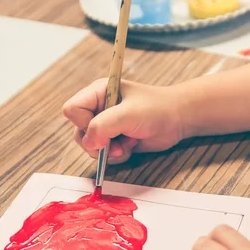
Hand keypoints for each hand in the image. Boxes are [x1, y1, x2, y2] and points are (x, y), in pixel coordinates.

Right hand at [63, 78, 183, 163]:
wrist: (177, 120)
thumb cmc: (156, 109)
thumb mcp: (128, 114)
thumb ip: (104, 126)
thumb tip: (87, 143)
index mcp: (98, 93)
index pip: (72, 110)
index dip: (83, 123)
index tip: (103, 128)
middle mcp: (98, 109)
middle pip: (79, 132)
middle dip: (98, 142)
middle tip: (118, 141)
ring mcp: (106, 126)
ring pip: (90, 147)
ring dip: (109, 151)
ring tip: (128, 143)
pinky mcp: (114, 141)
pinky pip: (104, 155)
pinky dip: (117, 156)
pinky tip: (131, 146)